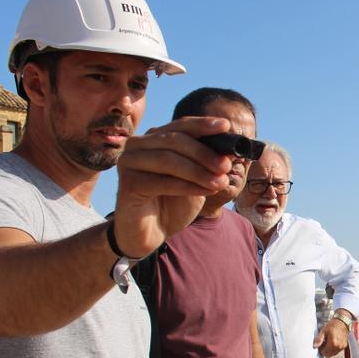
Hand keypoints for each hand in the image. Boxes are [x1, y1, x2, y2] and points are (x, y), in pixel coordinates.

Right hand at [112, 117, 232, 256]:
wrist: (153, 232)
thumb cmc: (174, 203)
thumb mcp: (197, 180)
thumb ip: (208, 163)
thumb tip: (230, 149)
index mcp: (154, 138)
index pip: (180, 125)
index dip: (203, 125)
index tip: (226, 126)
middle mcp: (137, 145)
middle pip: (174, 140)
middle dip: (204, 153)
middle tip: (226, 166)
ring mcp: (129, 162)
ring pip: (168, 159)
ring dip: (199, 171)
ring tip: (221, 182)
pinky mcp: (127, 183)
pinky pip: (162, 181)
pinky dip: (188, 186)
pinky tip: (207, 192)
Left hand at [314, 318, 349, 357]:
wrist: (342, 322)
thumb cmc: (333, 325)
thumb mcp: (324, 331)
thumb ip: (319, 340)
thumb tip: (314, 346)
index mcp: (333, 343)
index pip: (324, 353)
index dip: (321, 350)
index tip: (320, 345)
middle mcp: (338, 346)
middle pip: (329, 355)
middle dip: (325, 351)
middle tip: (324, 344)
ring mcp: (342, 346)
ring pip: (333, 354)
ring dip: (330, 350)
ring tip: (328, 342)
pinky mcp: (344, 346)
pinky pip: (337, 351)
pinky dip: (334, 348)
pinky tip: (333, 342)